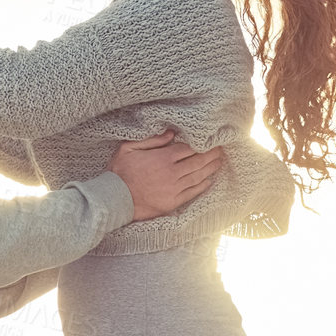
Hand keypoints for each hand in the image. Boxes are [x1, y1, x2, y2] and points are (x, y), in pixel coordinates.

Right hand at [106, 131, 225, 221]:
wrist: (115, 200)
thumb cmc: (119, 172)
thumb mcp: (129, 148)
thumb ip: (152, 140)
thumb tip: (172, 133)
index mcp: (163, 158)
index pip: (189, 148)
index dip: (201, 144)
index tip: (210, 140)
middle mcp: (172, 173)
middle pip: (198, 161)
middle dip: (211, 154)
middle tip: (221, 149)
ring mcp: (174, 189)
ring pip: (198, 176)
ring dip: (211, 168)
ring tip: (219, 162)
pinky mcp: (173, 202)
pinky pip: (193, 192)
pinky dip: (203, 185)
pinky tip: (209, 180)